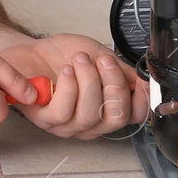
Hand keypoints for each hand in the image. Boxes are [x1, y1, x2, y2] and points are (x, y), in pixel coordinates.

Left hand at [0, 33, 146, 139]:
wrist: (33, 51)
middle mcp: (90, 123)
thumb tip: (144, 80)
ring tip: (80, 60)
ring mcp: (68, 125)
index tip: (137, 78)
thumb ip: (123, 71)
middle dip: (114, 84)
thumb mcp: (100, 57)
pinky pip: (63, 111)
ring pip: (90, 114)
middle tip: (103, 61)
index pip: (134, 117)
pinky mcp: (45, 120)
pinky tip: (66, 72)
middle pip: (115, 118)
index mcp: (106, 110)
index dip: (140, 99)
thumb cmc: (63, 57)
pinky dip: (68, 87)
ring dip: (88, 80)